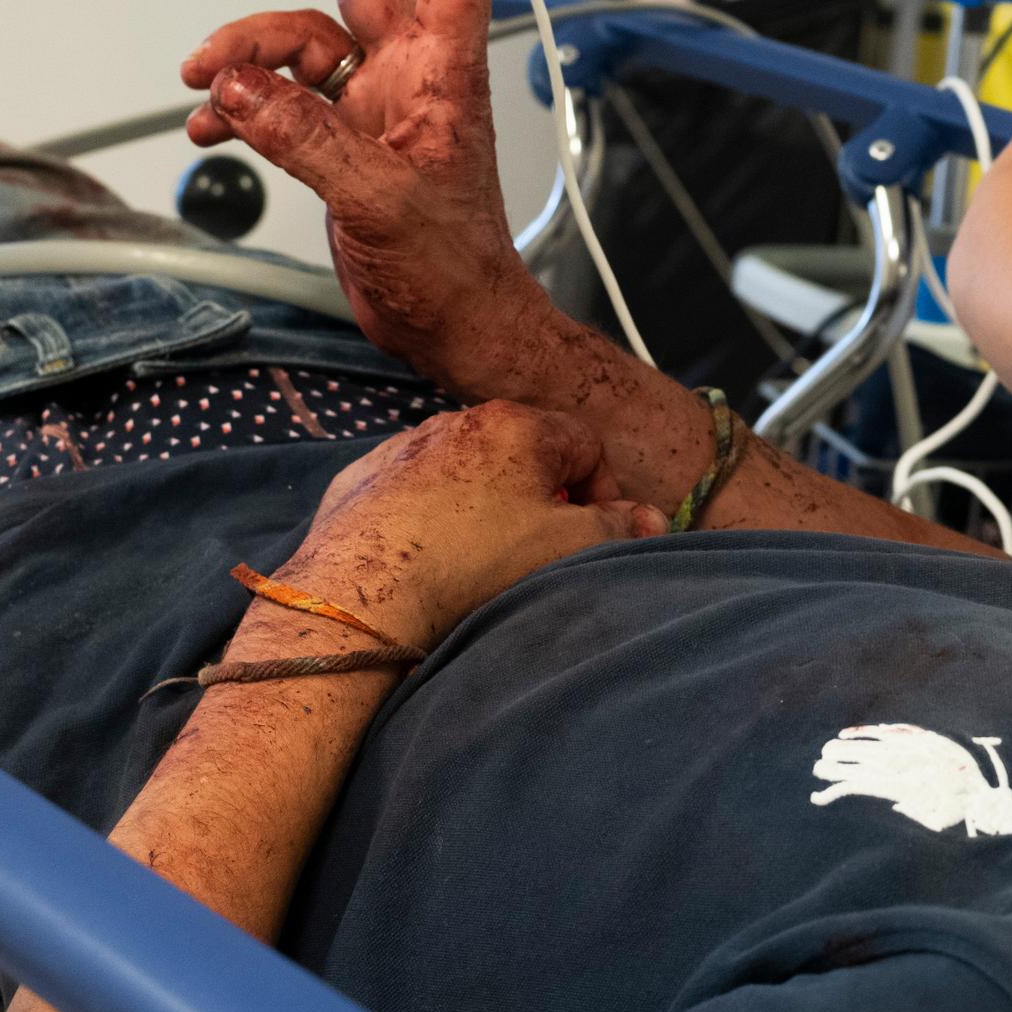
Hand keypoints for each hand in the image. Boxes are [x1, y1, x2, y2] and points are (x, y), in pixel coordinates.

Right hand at [179, 0, 559, 390]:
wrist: (452, 327)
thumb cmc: (452, 270)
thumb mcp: (378, 201)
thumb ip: (303, 138)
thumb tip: (236, 87)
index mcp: (441, 72)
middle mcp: (409, 75)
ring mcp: (373, 105)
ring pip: (299, 43)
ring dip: (243, 54)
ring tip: (201, 81)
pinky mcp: (340, 141)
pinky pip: (279, 100)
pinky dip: (239, 106)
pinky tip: (206, 128)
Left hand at [275, 403, 661, 649]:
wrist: (363, 590)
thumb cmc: (476, 560)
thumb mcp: (567, 546)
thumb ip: (617, 526)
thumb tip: (652, 517)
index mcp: (518, 425)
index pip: (586, 444)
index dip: (602, 491)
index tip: (594, 533)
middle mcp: (458, 421)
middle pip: (524, 454)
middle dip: (541, 498)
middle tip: (540, 549)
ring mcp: (403, 448)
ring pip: (464, 471)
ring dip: (483, 505)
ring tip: (478, 558)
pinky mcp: (360, 480)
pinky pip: (410, 490)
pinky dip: (426, 515)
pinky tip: (424, 556)